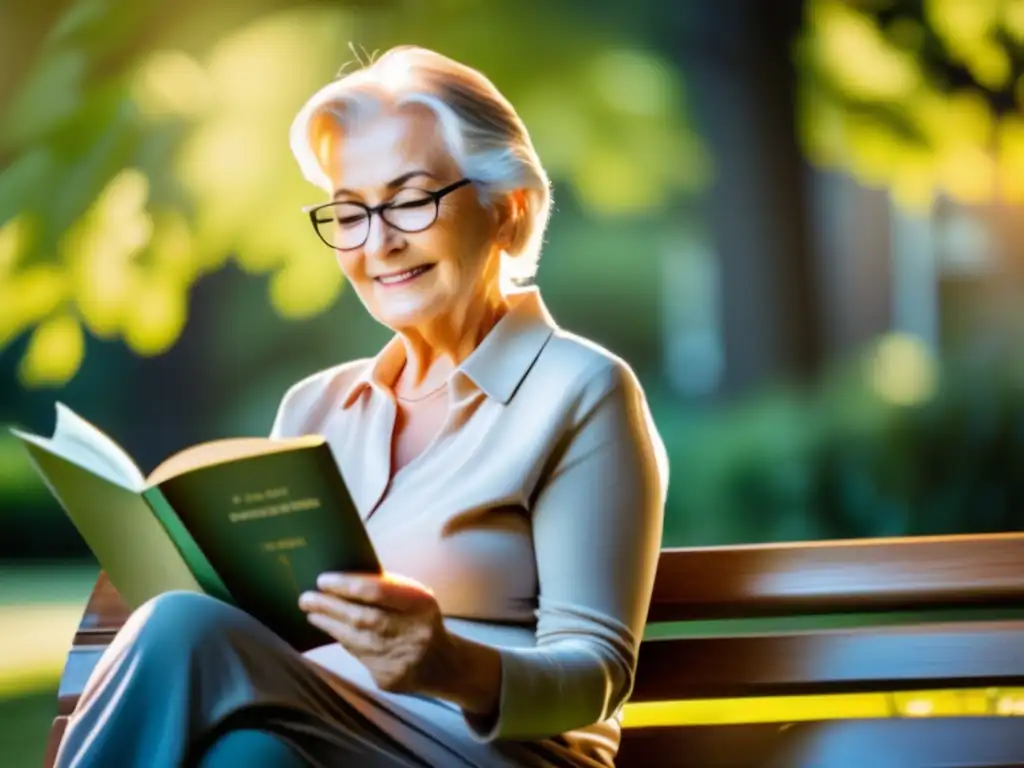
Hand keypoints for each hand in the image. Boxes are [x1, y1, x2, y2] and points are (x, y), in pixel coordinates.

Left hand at [298, 572, 454, 694]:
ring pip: (355, 640)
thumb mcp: (415, 598)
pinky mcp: (388, 679)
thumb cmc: (422, 620)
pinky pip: (359, 657)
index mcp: (420, 604)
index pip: (377, 591)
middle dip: (329, 606)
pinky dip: (344, 643)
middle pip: (361, 617)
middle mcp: (412, 632)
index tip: (322, 580)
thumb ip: (387, 588)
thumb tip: (343, 581)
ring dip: (329, 625)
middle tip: (306, 598)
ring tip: (312, 613)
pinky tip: (334, 632)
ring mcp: (400, 659)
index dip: (346, 585)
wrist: (443, 663)